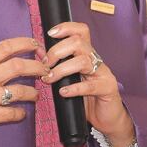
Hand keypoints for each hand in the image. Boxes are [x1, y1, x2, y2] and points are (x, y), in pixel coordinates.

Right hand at [0, 37, 46, 146]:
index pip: (6, 47)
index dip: (25, 42)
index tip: (37, 44)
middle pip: (18, 66)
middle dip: (37, 66)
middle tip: (46, 70)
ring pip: (19, 91)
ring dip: (33, 93)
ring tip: (36, 94)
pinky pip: (9, 114)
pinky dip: (20, 114)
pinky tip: (21, 113)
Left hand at [41, 22, 134, 146]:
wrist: (108, 119)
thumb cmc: (87, 99)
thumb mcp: (71, 80)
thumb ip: (58, 68)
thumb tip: (39, 55)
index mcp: (87, 55)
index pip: (81, 31)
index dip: (66, 28)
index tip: (50, 33)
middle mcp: (96, 61)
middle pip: (78, 42)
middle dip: (57, 51)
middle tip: (45, 65)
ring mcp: (104, 74)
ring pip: (83, 61)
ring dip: (62, 69)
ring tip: (50, 79)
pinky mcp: (108, 88)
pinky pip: (90, 86)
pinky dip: (74, 88)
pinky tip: (63, 93)